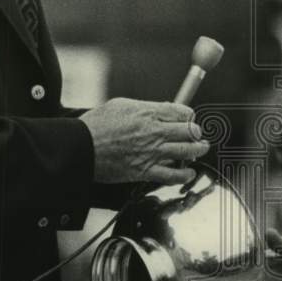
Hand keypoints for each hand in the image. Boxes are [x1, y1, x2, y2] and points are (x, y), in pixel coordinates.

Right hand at [81, 98, 209, 184]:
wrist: (81, 148)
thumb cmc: (96, 125)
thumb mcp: (122, 104)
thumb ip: (145, 107)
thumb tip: (162, 109)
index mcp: (149, 113)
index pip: (183, 112)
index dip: (189, 116)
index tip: (188, 119)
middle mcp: (155, 132)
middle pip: (191, 131)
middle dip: (197, 133)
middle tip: (197, 135)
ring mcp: (152, 153)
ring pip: (187, 152)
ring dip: (198, 150)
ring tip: (200, 149)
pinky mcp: (145, 171)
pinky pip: (173, 176)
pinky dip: (184, 175)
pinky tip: (188, 173)